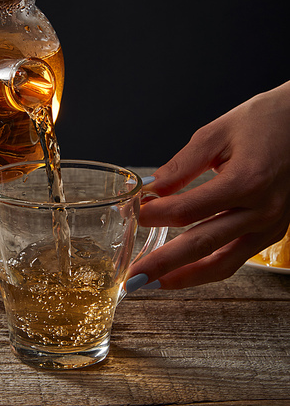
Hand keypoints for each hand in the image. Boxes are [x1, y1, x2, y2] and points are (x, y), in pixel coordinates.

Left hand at [127, 81, 289, 289]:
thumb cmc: (265, 121)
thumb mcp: (217, 132)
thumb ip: (182, 165)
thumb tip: (150, 189)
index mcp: (246, 181)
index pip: (187, 210)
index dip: (154, 215)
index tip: (133, 213)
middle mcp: (261, 210)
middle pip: (202, 244)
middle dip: (163, 264)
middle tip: (133, 277)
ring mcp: (270, 225)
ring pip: (223, 263)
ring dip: (185, 278)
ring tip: (154, 284)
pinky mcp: (272, 232)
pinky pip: (236, 258)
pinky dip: (208, 268)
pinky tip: (184, 271)